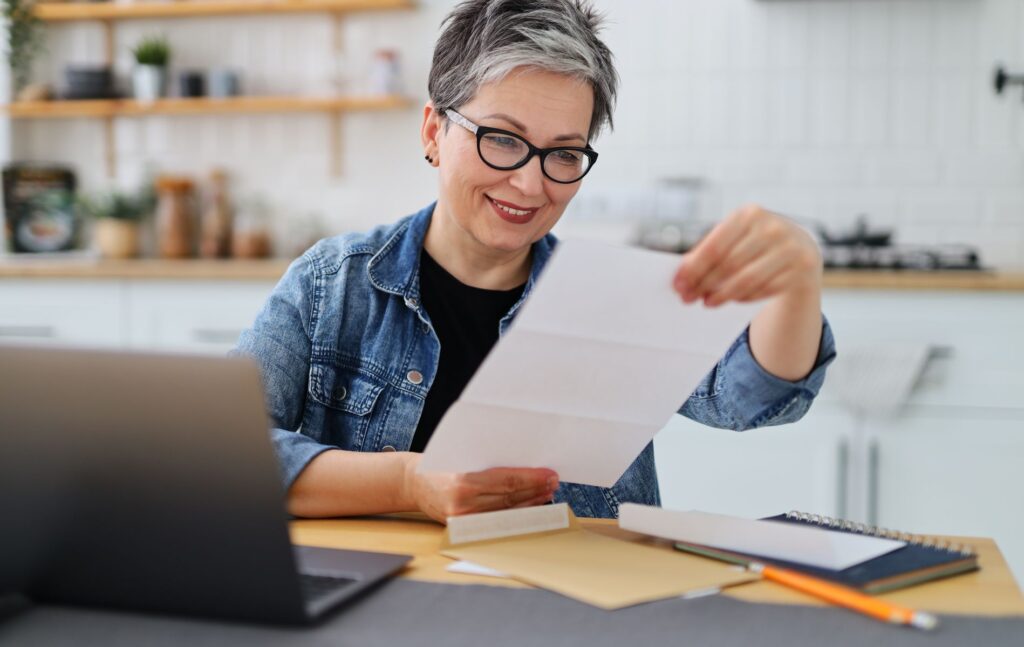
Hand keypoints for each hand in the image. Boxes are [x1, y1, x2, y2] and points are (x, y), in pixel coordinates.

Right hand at [403, 455, 558, 522]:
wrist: (412, 482)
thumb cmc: (439, 463)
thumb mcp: (461, 455)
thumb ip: (488, 463)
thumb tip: (524, 464)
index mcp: (463, 480)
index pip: (506, 481)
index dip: (531, 479)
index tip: (549, 474)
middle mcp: (463, 503)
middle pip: (510, 498)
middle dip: (535, 489)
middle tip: (553, 481)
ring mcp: (463, 520)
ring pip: (506, 512)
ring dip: (530, 503)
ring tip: (546, 493)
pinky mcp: (463, 528)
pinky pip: (496, 521)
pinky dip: (516, 514)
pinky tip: (529, 507)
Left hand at [673, 205, 822, 306]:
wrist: (799, 247)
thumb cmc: (755, 242)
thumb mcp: (735, 237)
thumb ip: (708, 251)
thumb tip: (681, 274)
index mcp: (750, 214)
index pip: (715, 246)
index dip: (694, 269)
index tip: (678, 285)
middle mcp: (772, 228)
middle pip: (729, 264)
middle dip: (704, 284)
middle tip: (687, 298)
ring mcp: (789, 249)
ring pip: (747, 280)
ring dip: (723, 294)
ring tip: (707, 302)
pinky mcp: (800, 269)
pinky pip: (765, 289)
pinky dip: (744, 297)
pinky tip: (730, 299)